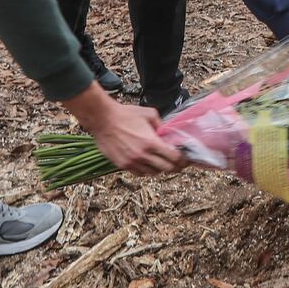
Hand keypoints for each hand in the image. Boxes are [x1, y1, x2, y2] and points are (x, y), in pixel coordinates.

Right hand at [61, 84, 184, 175]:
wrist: (103, 119)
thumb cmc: (125, 114)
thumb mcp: (149, 114)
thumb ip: (161, 125)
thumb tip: (167, 133)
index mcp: (152, 142)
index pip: (174, 158)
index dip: (182, 159)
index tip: (185, 159)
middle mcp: (143, 155)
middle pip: (167, 169)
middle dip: (175, 167)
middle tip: (178, 164)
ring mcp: (132, 162)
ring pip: (153, 173)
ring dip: (160, 169)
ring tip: (162, 163)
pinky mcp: (122, 165)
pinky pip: (139, 173)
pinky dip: (146, 170)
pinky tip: (148, 164)